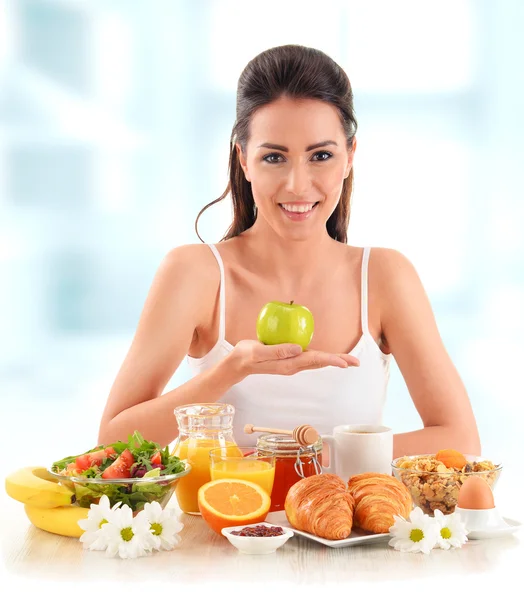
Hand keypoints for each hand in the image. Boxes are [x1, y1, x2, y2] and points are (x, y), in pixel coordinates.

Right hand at [228, 339, 359, 378]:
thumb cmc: (246, 356)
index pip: (313, 361)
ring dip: (333, 360)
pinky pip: (310, 358)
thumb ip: (276, 351)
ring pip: (317, 361)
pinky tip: (329, 356)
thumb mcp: (257, 352)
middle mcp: (293, 365)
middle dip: (338, 362)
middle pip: (320, 363)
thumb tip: (297, 348)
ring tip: (349, 361)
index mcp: (288, 364)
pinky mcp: (289, 359)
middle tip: (356, 362)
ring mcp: (292, 363)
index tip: (344, 363)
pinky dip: (322, 357)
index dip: (330, 360)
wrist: (238, 364)